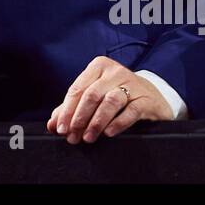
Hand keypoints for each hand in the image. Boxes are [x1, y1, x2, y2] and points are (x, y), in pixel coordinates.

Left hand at [47, 56, 174, 142]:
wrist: (152, 98)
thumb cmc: (117, 96)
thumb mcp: (95, 97)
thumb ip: (72, 109)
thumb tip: (52, 124)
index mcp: (99, 66)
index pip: (77, 88)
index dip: (67, 110)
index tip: (60, 129)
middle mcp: (115, 71)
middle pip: (91, 95)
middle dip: (79, 118)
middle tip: (73, 137)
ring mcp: (132, 84)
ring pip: (110, 101)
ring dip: (96, 122)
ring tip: (88, 138)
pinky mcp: (146, 99)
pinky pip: (130, 111)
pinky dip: (117, 123)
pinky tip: (108, 133)